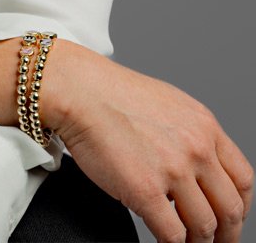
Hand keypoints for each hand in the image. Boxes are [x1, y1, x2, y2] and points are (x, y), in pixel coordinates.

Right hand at [45, 42, 252, 242]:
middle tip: (217, 242)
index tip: (231, 218)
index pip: (242, 178)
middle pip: (230, 207)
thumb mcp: (168, 104)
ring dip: (198, 242)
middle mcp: (196, 147)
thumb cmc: (112, 95)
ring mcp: (173, 169)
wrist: (79, 90)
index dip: (240, 206)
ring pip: (204, 226)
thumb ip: (190, 134)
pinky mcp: (145, 190)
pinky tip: (163, 240)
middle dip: (227, 234)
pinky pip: (173, 234)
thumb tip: (200, 167)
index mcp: (204, 125)